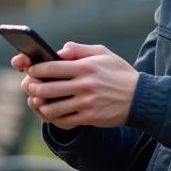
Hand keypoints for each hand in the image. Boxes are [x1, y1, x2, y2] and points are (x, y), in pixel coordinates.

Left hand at [22, 42, 138, 128]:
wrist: (140, 97)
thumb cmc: (119, 73)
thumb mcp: (103, 53)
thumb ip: (79, 50)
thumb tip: (60, 50)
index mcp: (85, 67)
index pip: (51, 67)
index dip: (35, 69)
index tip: (30, 70)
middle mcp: (85, 85)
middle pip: (47, 89)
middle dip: (34, 88)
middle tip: (31, 87)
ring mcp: (87, 103)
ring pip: (53, 108)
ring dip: (42, 106)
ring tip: (40, 102)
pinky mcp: (90, 117)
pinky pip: (64, 121)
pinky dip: (55, 118)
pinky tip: (54, 113)